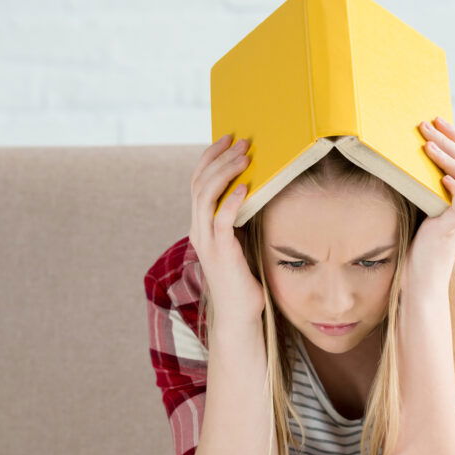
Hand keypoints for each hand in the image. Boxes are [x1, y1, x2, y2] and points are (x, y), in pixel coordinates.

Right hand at [188, 134, 263, 323]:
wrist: (240, 316)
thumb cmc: (245, 279)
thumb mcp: (240, 241)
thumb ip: (240, 218)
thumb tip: (257, 189)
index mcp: (200, 225)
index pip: (197, 182)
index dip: (210, 157)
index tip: (228, 138)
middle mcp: (198, 230)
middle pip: (199, 183)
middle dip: (219, 158)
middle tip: (240, 142)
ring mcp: (207, 242)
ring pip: (206, 196)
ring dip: (225, 173)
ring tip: (244, 158)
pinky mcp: (221, 254)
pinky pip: (221, 221)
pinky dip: (232, 200)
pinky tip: (246, 187)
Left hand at [406, 116, 454, 290]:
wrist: (420, 279)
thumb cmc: (414, 245)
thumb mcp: (415, 208)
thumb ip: (416, 186)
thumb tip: (396, 159)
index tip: (436, 119)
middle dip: (449, 138)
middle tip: (426, 124)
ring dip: (449, 158)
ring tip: (428, 145)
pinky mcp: (453, 230)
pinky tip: (443, 178)